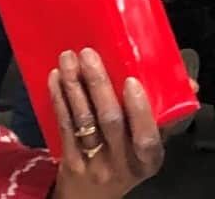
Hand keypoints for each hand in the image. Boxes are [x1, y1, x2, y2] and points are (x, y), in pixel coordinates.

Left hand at [48, 48, 181, 197]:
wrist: (90, 196)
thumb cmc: (124, 162)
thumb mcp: (146, 148)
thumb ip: (161, 119)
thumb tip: (186, 84)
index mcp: (147, 160)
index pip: (146, 137)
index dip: (139, 110)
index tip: (131, 81)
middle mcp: (121, 163)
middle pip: (110, 120)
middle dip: (98, 84)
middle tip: (88, 55)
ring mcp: (93, 162)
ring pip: (83, 120)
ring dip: (74, 86)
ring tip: (68, 59)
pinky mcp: (69, 160)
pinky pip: (64, 125)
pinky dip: (59, 98)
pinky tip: (55, 78)